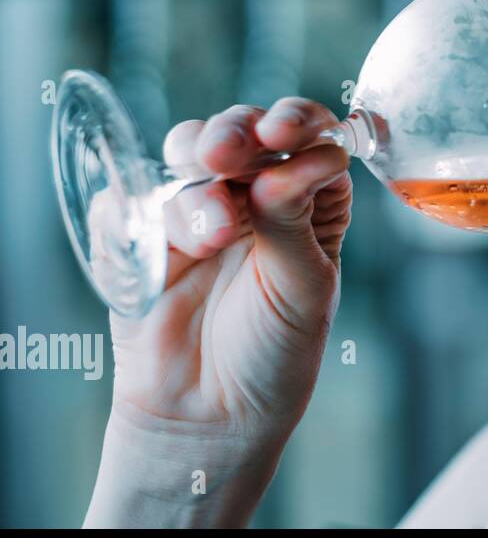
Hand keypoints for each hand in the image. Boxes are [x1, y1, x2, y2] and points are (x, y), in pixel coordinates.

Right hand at [85, 97, 352, 526]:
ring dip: (195, 180)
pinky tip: (156, 252)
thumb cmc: (273, 352)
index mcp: (310, 196)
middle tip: (224, 154)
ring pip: (186, 151)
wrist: (208, 416)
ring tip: (210, 235)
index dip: (298, 121)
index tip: (286, 133)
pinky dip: (137, 212)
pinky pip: (127, 199)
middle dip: (234, 131)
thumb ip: (293, 223)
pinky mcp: (141, 233)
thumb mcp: (302, 288)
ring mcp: (196, 206)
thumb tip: (291, 163)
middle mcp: (254, 190)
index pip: (309, 135)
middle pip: (243, 128)